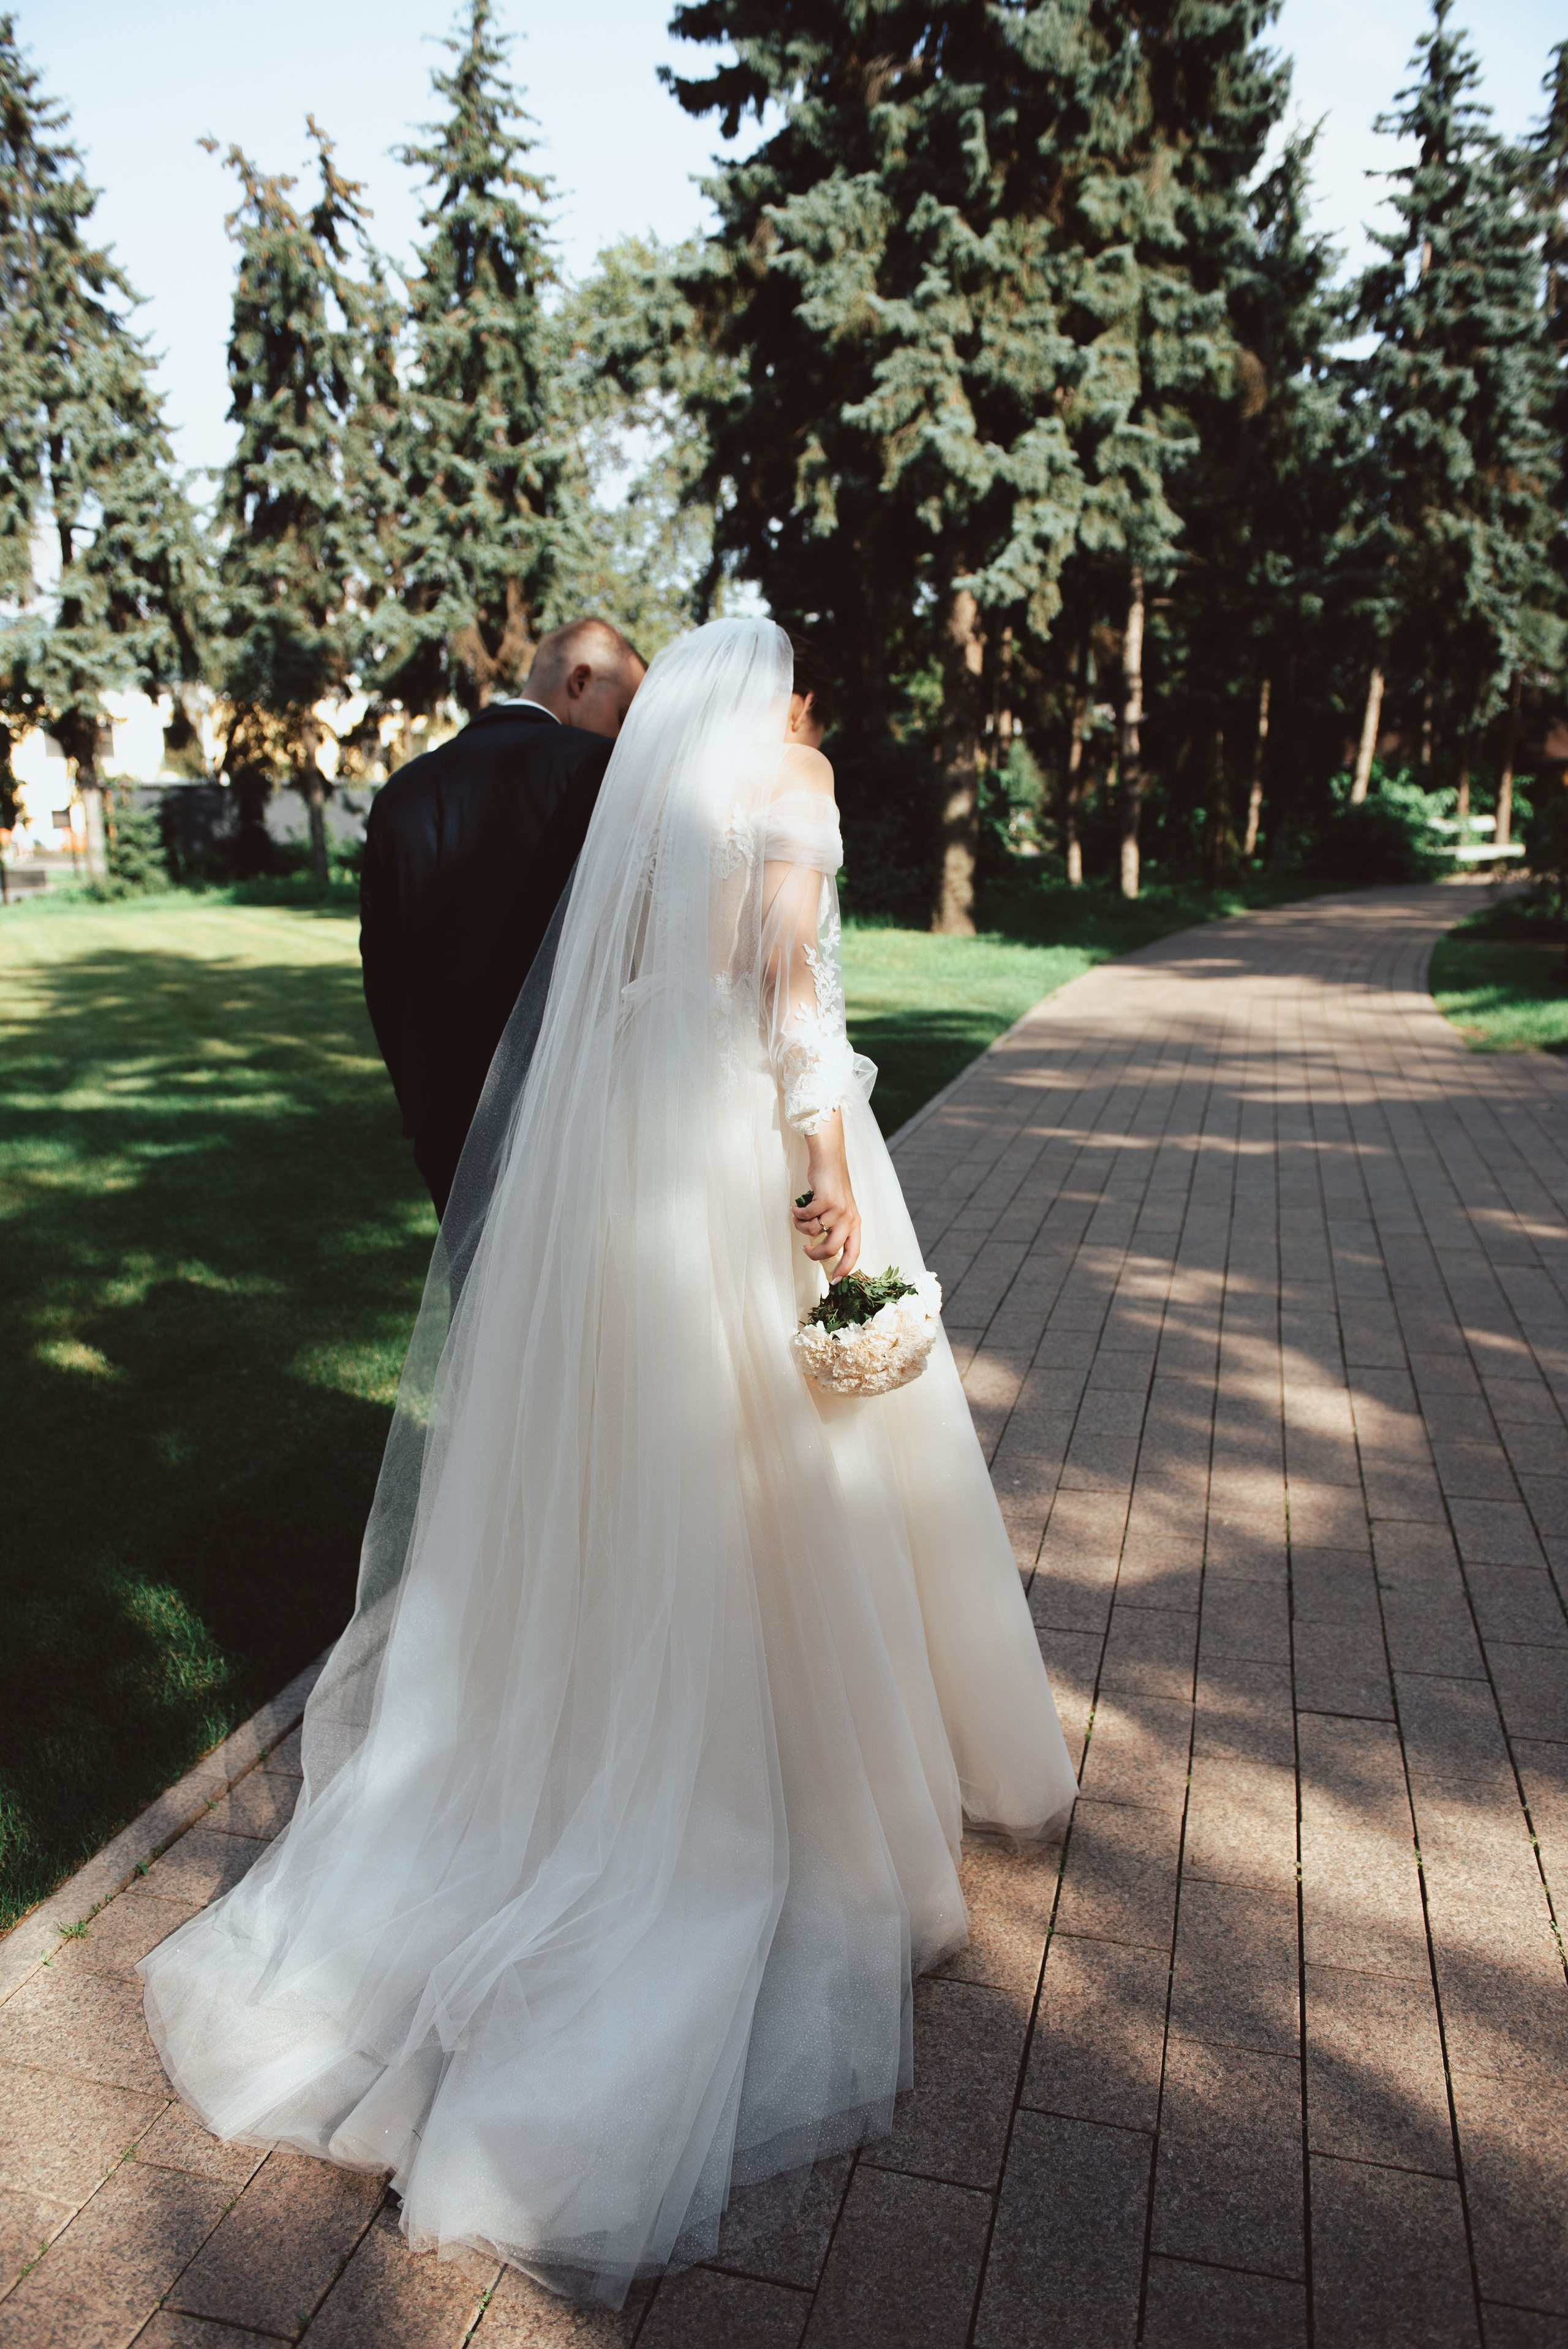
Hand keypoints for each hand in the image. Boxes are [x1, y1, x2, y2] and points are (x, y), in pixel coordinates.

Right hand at [793, 1123, 860, 1279]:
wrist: (829, 1162)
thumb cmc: (831, 1188)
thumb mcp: (839, 1211)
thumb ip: (834, 1229)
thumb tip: (820, 1250)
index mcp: (855, 1224)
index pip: (854, 1253)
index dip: (845, 1269)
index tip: (835, 1281)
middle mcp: (849, 1219)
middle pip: (832, 1249)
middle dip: (815, 1254)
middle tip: (805, 1249)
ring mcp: (839, 1209)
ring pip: (814, 1232)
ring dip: (801, 1227)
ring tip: (798, 1218)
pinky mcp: (827, 1200)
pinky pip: (807, 1217)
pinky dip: (797, 1215)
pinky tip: (795, 1209)